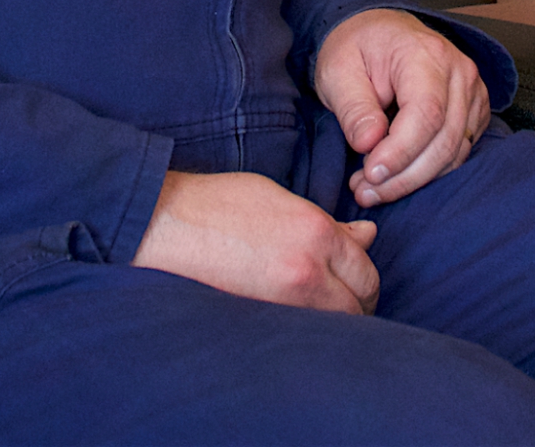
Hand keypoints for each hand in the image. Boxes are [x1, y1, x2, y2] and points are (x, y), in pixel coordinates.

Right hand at [130, 170, 378, 313]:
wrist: (166, 225)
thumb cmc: (221, 204)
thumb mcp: (282, 199)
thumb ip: (329, 223)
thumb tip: (368, 235)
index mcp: (315, 232)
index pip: (365, 271)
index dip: (364, 279)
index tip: (356, 281)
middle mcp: (307, 271)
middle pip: (358, 305)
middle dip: (358, 304)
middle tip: (345, 301)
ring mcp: (283, 302)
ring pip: (334, 327)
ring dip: (335, 322)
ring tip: (318, 311)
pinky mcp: (259, 324)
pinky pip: (300, 335)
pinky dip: (306, 331)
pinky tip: (295, 320)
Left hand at [314, 8, 490, 208]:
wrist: (376, 31)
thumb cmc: (356, 47)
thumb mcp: (338, 70)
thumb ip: (354, 108)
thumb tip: (368, 145)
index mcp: (425, 54)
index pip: (426, 114)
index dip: (400, 153)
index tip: (369, 174)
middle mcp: (458, 70)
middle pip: (445, 139)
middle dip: (404, 176)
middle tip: (365, 191)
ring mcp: (471, 89)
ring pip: (455, 152)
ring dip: (415, 179)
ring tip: (374, 188)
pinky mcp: (474, 108)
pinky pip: (460, 150)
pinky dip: (431, 171)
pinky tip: (399, 175)